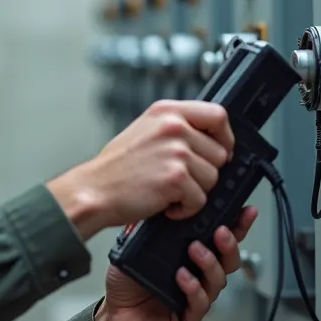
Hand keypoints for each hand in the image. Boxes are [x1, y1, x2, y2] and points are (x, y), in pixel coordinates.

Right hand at [47, 100, 235, 237]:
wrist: (94, 190)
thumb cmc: (117, 167)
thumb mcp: (146, 131)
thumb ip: (178, 128)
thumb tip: (212, 140)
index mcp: (167, 112)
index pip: (218, 115)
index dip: (225, 137)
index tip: (221, 151)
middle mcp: (173, 126)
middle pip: (219, 153)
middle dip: (205, 172)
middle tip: (180, 180)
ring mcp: (175, 151)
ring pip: (212, 178)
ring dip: (194, 192)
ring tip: (168, 191)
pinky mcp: (175, 178)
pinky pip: (200, 199)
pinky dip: (185, 209)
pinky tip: (166, 204)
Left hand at [94, 207, 259, 320]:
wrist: (112, 313)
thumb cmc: (127, 281)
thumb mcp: (134, 246)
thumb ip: (148, 226)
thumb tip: (158, 200)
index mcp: (191, 254)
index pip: (220, 237)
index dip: (237, 225)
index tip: (245, 210)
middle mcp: (198, 274)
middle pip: (228, 259)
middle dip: (230, 243)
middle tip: (221, 232)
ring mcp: (196, 295)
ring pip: (218, 279)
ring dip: (210, 262)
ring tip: (195, 250)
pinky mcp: (188, 316)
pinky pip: (200, 303)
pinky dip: (193, 288)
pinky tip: (183, 278)